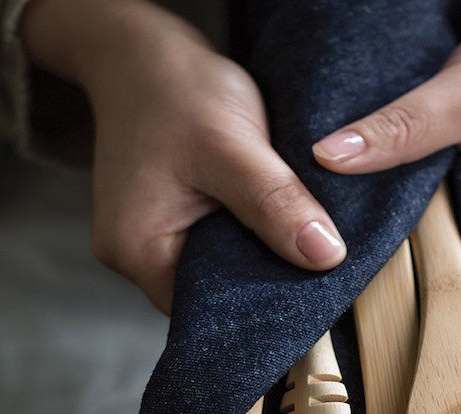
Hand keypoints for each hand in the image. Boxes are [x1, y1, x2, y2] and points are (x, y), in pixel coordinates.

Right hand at [20, 0, 345, 313]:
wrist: (142, 54)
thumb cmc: (176, 91)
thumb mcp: (231, 147)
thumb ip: (276, 204)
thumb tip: (326, 257)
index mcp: (137, 251)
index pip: (205, 312)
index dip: (259, 305)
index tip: (308, 291)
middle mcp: (135, 255)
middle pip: (212, 295)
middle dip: (262, 280)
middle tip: (311, 262)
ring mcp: (150, 239)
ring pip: (217, 270)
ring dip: (255, 255)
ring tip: (293, 239)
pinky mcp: (168, 222)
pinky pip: (214, 245)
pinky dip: (245, 235)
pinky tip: (270, 221)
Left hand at [312, 0, 460, 246]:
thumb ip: (397, 131)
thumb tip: (329, 158)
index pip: (443, 244)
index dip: (401, 223)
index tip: (363, 202)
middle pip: (453, 230)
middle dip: (417, 203)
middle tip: (380, 174)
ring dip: (435, 187)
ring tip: (414, 159)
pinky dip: (455, 175)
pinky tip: (442, 154)